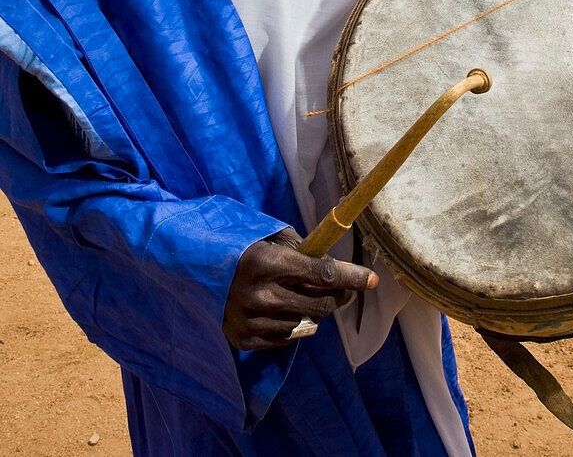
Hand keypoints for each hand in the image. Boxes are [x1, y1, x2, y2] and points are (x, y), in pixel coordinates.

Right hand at [223, 227, 378, 350]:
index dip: (351, 277)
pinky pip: (287, 339)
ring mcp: (251, 320)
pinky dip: (292, 325)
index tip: (372, 279)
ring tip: (299, 295)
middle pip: (320, 304)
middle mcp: (261, 295)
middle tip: (341, 287)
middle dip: (338, 295)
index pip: (322, 275)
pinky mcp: (244, 339)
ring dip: (312, 310)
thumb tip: (337, 266)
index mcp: (268, 263)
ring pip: (306, 324)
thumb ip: (303, 251)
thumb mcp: (271, 237)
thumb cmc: (242, 247)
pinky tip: (280, 309)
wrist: (197, 268)